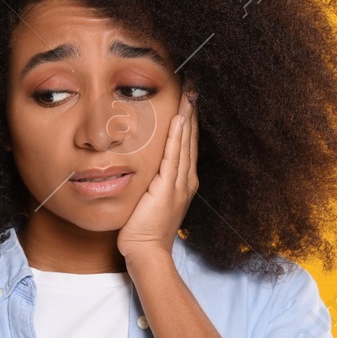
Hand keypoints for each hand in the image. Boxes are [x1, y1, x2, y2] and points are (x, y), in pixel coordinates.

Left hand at [117, 89, 197, 260]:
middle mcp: (186, 180)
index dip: (188, 120)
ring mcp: (180, 184)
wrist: (146, 251)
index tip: (188, 98)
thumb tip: (143, 165)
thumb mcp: (150, 200)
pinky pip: (173, 157)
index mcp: (183, 182)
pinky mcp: (167, 189)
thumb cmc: (143, 230)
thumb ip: (152, 181)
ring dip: (188, 117)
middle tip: (193, 86)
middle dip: (192, 111)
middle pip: (190, 138)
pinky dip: (177, 137)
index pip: (187, 144)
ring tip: (190, 94)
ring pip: (185, 143)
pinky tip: (179, 119)